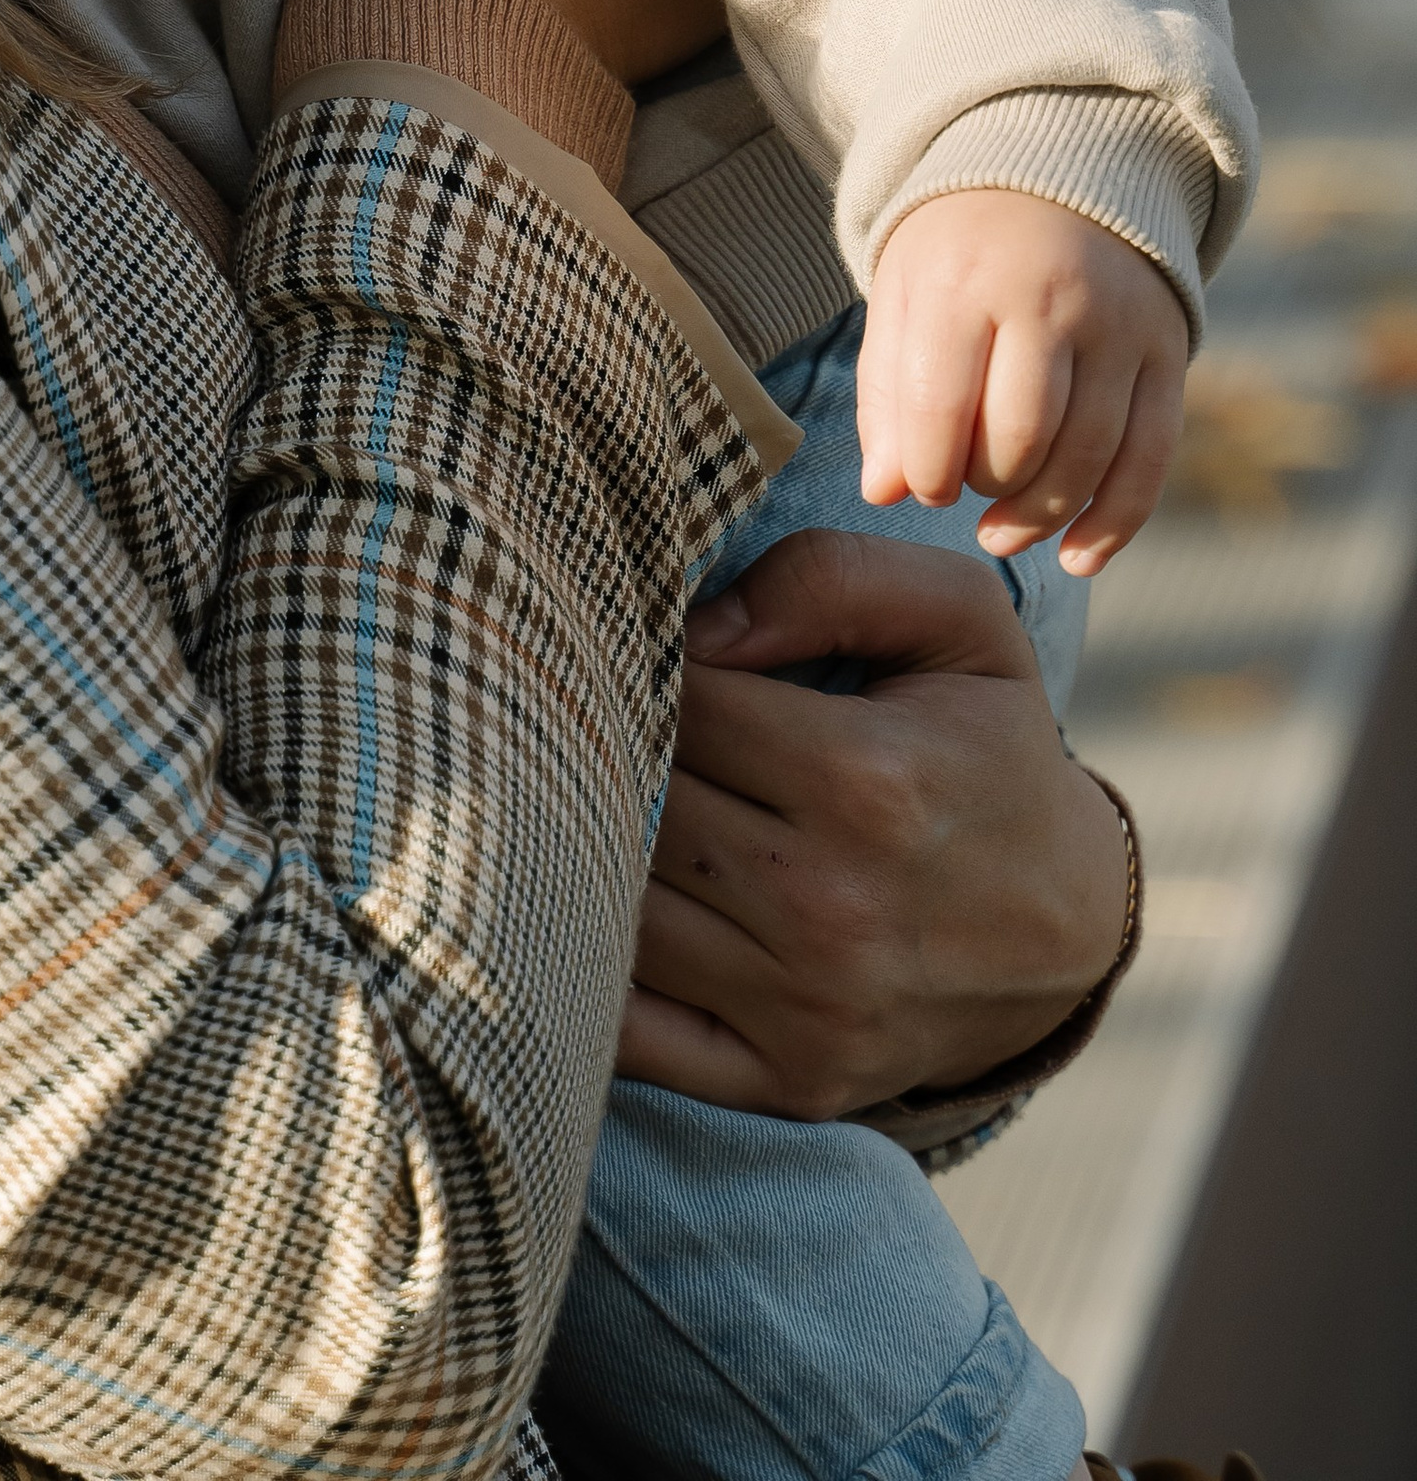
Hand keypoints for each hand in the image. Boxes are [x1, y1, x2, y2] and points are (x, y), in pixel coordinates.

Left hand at [617, 531, 1130, 1117]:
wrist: (1070, 925)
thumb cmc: (990, 746)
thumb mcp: (957, 623)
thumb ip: (828, 579)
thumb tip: (695, 631)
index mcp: (867, 779)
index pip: (682, 703)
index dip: (650, 665)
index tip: (650, 655)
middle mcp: (832, 904)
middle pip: (639, 807)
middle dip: (609, 755)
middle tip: (597, 726)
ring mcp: (809, 1007)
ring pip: (622, 911)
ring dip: (591, 855)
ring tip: (600, 807)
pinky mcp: (790, 1082)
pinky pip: (638, 1038)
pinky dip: (596, 977)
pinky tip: (593, 914)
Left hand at [860, 183, 1188, 574]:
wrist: (1059, 171)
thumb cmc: (962, 249)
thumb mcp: (905, 295)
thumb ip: (888, 391)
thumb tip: (883, 493)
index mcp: (966, 279)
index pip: (944, 404)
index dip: (927, 470)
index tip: (920, 486)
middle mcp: (1051, 298)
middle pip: (1023, 436)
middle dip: (987, 487)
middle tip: (965, 491)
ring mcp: (1120, 324)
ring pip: (1090, 454)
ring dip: (1042, 514)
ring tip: (1001, 529)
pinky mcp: (1168, 351)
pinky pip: (1151, 456)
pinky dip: (1116, 522)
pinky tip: (1076, 556)